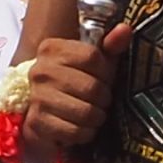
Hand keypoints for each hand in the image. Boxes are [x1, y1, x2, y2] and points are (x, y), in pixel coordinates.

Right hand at [18, 32, 122, 162]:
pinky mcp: (36, 124)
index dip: (106, 71)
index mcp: (52, 49)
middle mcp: (40, 71)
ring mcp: (37, 98)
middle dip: (103, 97)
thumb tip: (125, 29)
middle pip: (92, 87)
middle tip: (100, 100)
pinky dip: (85, 133)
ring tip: (93, 114)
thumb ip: (110, 45)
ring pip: (86, 112)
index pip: (92, 57)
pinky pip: (75, 132)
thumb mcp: (93, 61)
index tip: (104, 78)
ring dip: (96, 117)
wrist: (44, 109)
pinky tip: (81, 127)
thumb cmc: (75, 81)